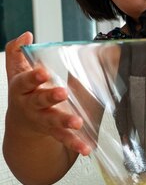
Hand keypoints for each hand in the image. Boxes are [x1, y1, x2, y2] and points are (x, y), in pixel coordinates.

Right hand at [5, 32, 89, 155]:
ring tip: (77, 122)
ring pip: (52, 122)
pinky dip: (76, 144)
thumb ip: (18, 52)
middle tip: (62, 92)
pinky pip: (65, 140)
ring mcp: (42, 121)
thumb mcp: (18, 71)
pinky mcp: (54, 133)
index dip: (33, 76)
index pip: (24, 81)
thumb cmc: (26, 90)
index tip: (44, 72)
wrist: (23, 124)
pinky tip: (87, 149)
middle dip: (49, 96)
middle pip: (38, 101)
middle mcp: (30, 105)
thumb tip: (26, 35)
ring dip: (64, 122)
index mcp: (23, 88)